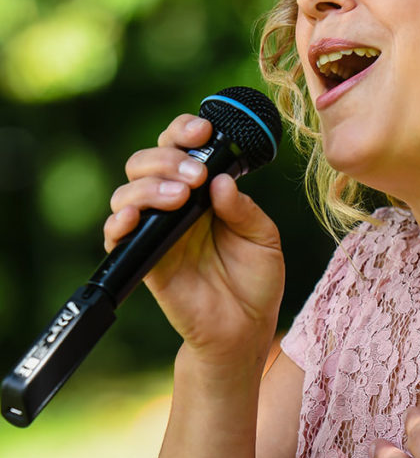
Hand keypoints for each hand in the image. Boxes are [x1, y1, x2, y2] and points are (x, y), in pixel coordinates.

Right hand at [103, 114, 284, 359]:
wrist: (246, 327)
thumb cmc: (256, 280)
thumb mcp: (263, 238)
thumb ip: (243, 209)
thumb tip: (221, 181)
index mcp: (204, 193)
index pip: (182, 148)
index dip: (184, 131)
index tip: (203, 130)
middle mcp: (176, 206)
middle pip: (147, 162)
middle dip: (167, 157)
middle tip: (195, 173)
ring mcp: (157, 232)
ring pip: (128, 192)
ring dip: (149, 185)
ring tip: (179, 195)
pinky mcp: (145, 260)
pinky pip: (116, 235)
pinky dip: (119, 222)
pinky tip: (134, 217)